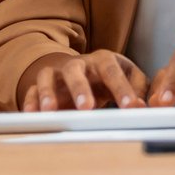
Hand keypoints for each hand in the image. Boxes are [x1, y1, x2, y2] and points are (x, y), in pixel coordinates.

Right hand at [18, 49, 149, 112]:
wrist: (81, 68)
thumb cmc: (108, 76)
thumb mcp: (129, 76)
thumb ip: (138, 88)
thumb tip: (143, 106)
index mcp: (103, 60)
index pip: (113, 71)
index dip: (122, 88)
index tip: (130, 107)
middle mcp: (79, 63)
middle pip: (77, 71)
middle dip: (81, 89)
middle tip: (87, 108)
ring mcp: (58, 72)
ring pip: (49, 77)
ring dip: (49, 93)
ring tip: (51, 111)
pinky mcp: (41, 83)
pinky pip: (31, 90)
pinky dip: (31, 101)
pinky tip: (32, 114)